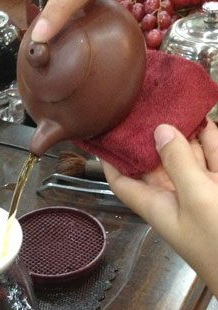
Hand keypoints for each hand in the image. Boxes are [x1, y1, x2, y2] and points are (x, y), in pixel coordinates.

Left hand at [101, 119, 217, 295]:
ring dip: (184, 134)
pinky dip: (211, 142)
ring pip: (186, 158)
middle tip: (146, 106)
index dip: (110, 161)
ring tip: (176, 105)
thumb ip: (178, 163)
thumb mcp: (197, 198)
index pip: (122, 181)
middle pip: (155, 163)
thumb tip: (159, 131)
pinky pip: (213, 160)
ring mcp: (201, 193)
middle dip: (151, 137)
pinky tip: (206, 122)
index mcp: (156, 205)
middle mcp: (174, 197)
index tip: (103, 136)